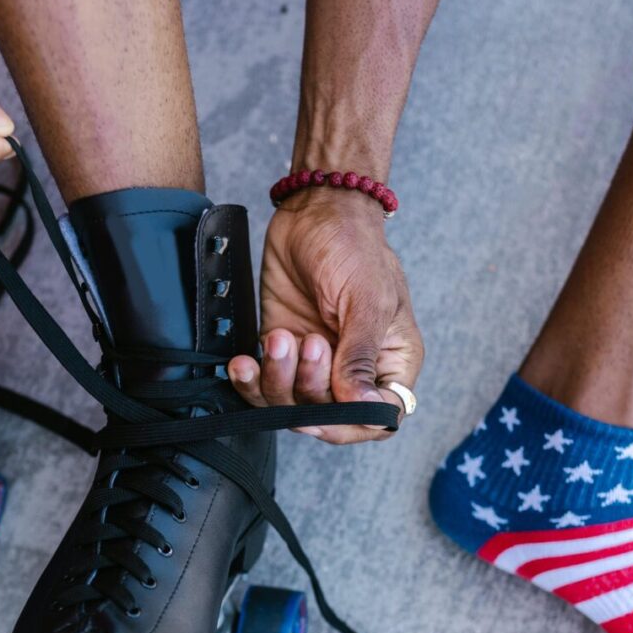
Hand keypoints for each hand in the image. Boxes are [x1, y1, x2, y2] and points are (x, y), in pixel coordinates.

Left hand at [230, 189, 423, 443]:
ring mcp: (315, 362)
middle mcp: (353, 368)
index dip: (350, 423)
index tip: (329, 405)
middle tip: (308, 342)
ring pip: (291, 405)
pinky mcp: (281, 351)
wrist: (314, 210)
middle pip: (328, 416)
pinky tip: (243, 362)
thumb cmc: (354, 245)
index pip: (378, 417)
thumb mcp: (366, 300)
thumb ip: (360, 357)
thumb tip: (362, 407)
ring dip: (277, 380)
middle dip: (309, 390)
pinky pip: (262, 385)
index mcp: (390, 360)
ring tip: (279, 337)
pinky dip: (249, 380)